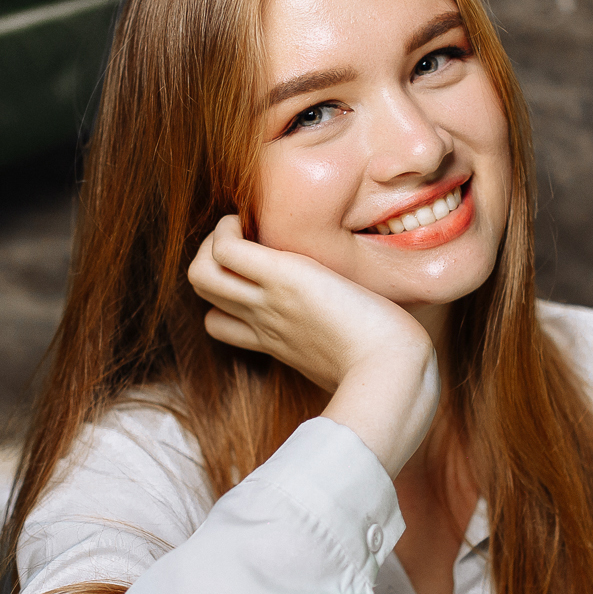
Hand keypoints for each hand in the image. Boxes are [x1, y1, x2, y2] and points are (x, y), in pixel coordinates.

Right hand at [187, 215, 438, 476]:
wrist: (392, 372)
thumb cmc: (390, 370)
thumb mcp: (359, 357)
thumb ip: (351, 346)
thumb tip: (377, 338)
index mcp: (280, 341)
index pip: (223, 324)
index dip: (229, 297)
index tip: (260, 275)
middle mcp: (265, 322)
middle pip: (204, 294)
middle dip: (214, 261)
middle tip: (249, 239)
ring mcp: (268, 301)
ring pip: (200, 274)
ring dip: (214, 242)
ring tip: (244, 228)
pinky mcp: (282, 278)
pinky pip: (224, 249)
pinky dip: (226, 230)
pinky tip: (250, 221)